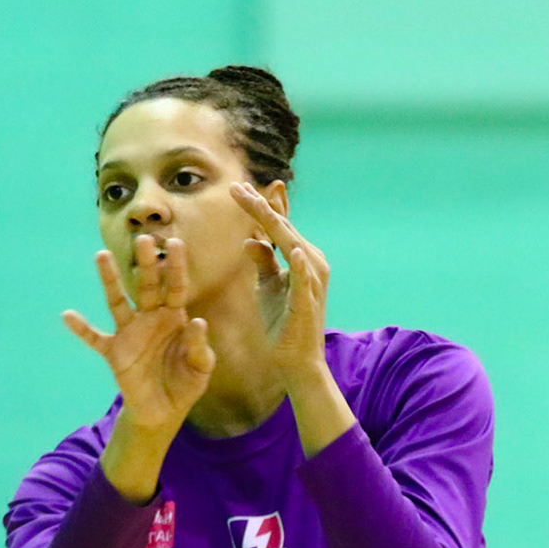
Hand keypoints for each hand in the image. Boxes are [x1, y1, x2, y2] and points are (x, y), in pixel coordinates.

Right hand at [61, 237, 215, 432]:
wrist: (163, 410)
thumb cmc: (185, 383)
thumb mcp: (200, 368)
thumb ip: (200, 347)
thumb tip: (197, 322)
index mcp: (174, 318)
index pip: (176, 287)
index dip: (177, 267)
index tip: (176, 243)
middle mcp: (150, 318)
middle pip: (147, 286)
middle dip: (146, 263)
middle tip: (144, 239)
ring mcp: (130, 333)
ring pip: (117, 302)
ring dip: (110, 280)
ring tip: (101, 255)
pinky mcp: (115, 352)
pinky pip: (95, 338)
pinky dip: (81, 328)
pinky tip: (67, 315)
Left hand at [232, 182, 329, 378]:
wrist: (296, 360)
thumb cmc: (282, 322)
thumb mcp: (267, 287)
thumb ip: (263, 261)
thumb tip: (249, 239)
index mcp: (300, 257)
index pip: (278, 226)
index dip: (261, 205)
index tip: (238, 187)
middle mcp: (310, 262)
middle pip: (283, 228)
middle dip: (260, 207)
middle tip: (237, 188)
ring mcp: (311, 281)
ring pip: (292, 244)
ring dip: (276, 223)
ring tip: (258, 203)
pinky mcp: (307, 302)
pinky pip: (304, 280)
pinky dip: (300, 265)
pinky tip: (295, 250)